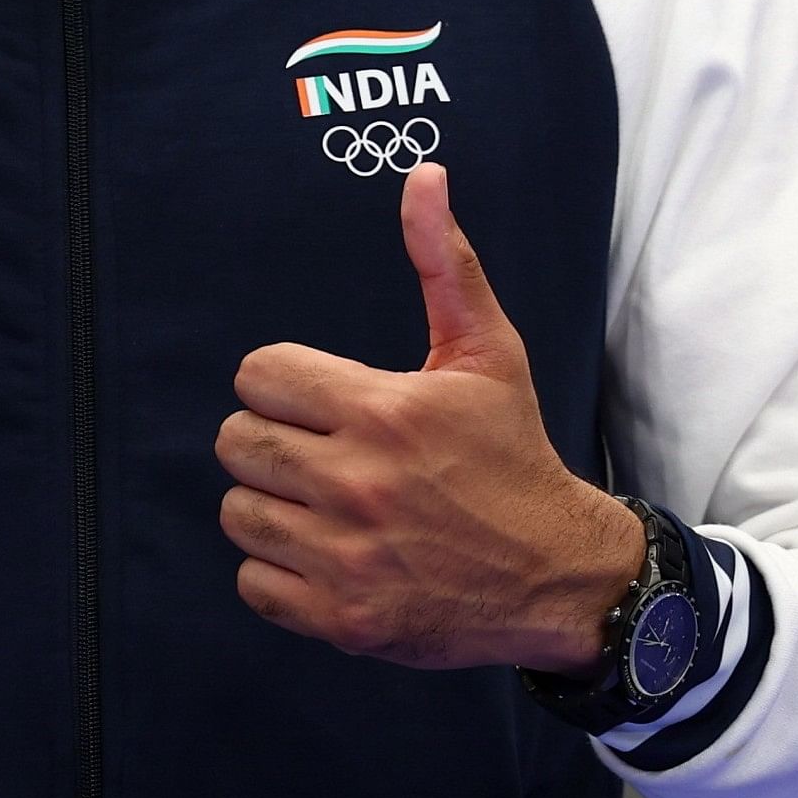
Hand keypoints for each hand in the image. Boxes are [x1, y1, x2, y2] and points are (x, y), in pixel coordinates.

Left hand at [215, 162, 640, 671]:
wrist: (560, 575)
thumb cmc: (513, 457)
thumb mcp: (488, 356)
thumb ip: (445, 266)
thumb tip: (424, 178)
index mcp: (384, 411)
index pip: (258, 375)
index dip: (283, 385)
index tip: (319, 402)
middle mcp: (359, 482)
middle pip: (237, 441)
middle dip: (271, 442)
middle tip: (318, 453)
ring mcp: (348, 555)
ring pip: (239, 511)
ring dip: (271, 506)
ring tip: (322, 504)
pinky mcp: (343, 618)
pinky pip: (253, 582)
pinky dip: (279, 573)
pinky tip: (325, 555)